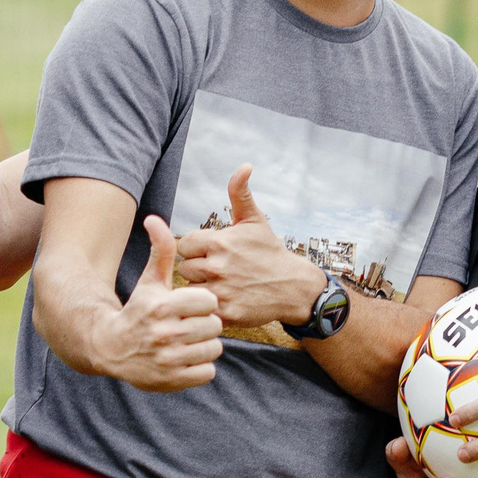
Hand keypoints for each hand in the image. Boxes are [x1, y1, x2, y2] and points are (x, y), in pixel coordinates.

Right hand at [103, 216, 223, 390]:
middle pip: (214, 325)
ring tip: (189, 341)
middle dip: (206, 324)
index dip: (204, 303)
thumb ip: (160, 251)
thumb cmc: (138, 310)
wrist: (111, 348)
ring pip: (214, 349)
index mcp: (162, 306)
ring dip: (205, 345)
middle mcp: (165, 334)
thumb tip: (154, 218)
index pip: (209, 301)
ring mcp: (169, 359)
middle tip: (191, 325)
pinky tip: (186, 358)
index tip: (192, 306)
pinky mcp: (172, 380)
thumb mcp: (149, 281)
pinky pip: (208, 372)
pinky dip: (201, 366)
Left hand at [173, 165, 328, 328]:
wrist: (293, 287)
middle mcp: (217, 266)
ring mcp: (220, 290)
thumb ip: (240, 193)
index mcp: (219, 242)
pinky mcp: (225, 312)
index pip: (184, 244)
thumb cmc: (269, 251)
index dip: (196, 248)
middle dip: (198, 268)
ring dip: (200, 287)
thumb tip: (244, 166)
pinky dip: (208, 304)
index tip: (211, 252)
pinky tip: (223, 298)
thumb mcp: (255, 220)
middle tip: (217, 270)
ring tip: (220, 284)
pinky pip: (201, 307)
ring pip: (190, 288)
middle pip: (185, 267)